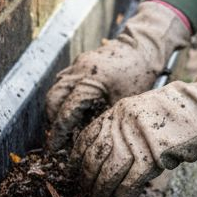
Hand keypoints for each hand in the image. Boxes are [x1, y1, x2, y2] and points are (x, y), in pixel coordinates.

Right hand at [43, 1, 190, 148]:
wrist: (144, 47)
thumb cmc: (139, 76)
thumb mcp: (124, 103)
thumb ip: (103, 120)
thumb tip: (86, 142)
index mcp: (91, 80)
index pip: (67, 111)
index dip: (59, 132)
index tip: (55, 148)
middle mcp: (79, 70)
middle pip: (53, 99)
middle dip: (53, 120)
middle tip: (57, 139)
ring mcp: (77, 64)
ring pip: (55, 89)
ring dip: (56, 109)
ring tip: (63, 127)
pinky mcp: (79, 62)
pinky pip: (63, 82)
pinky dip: (63, 97)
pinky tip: (72, 110)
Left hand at [72, 59, 196, 196]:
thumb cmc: (176, 113)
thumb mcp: (142, 112)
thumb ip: (122, 129)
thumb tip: (106, 157)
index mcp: (118, 112)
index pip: (86, 137)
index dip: (76, 158)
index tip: (73, 170)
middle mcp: (122, 124)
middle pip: (94, 156)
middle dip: (86, 177)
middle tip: (86, 190)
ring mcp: (137, 140)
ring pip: (108, 171)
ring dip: (101, 189)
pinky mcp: (153, 155)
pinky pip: (130, 181)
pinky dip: (123, 193)